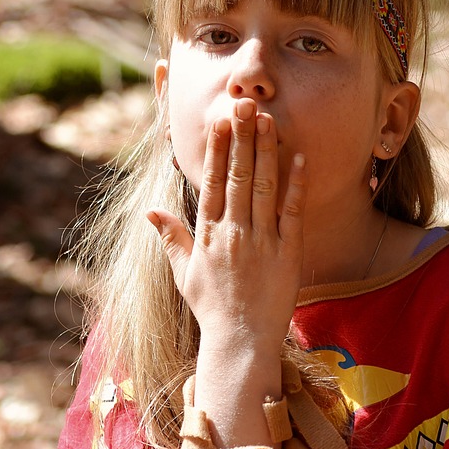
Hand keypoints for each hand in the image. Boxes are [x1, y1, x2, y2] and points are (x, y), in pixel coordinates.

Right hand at [147, 98, 306, 357]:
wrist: (241, 343)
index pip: (211, 183)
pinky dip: (295, 185)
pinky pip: (292, 213)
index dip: (216, 150)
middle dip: (241, 138)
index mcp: (208, 236)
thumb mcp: (184, 274)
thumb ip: (171, 238)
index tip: (218, 121)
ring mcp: (261, 242)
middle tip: (244, 105)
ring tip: (268, 120)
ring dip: (266, 152)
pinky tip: (298, 158)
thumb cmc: (212, 309)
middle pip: (237, 177)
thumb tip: (150, 211)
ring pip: (263, 188)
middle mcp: (233, 234)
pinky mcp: (288, 253)